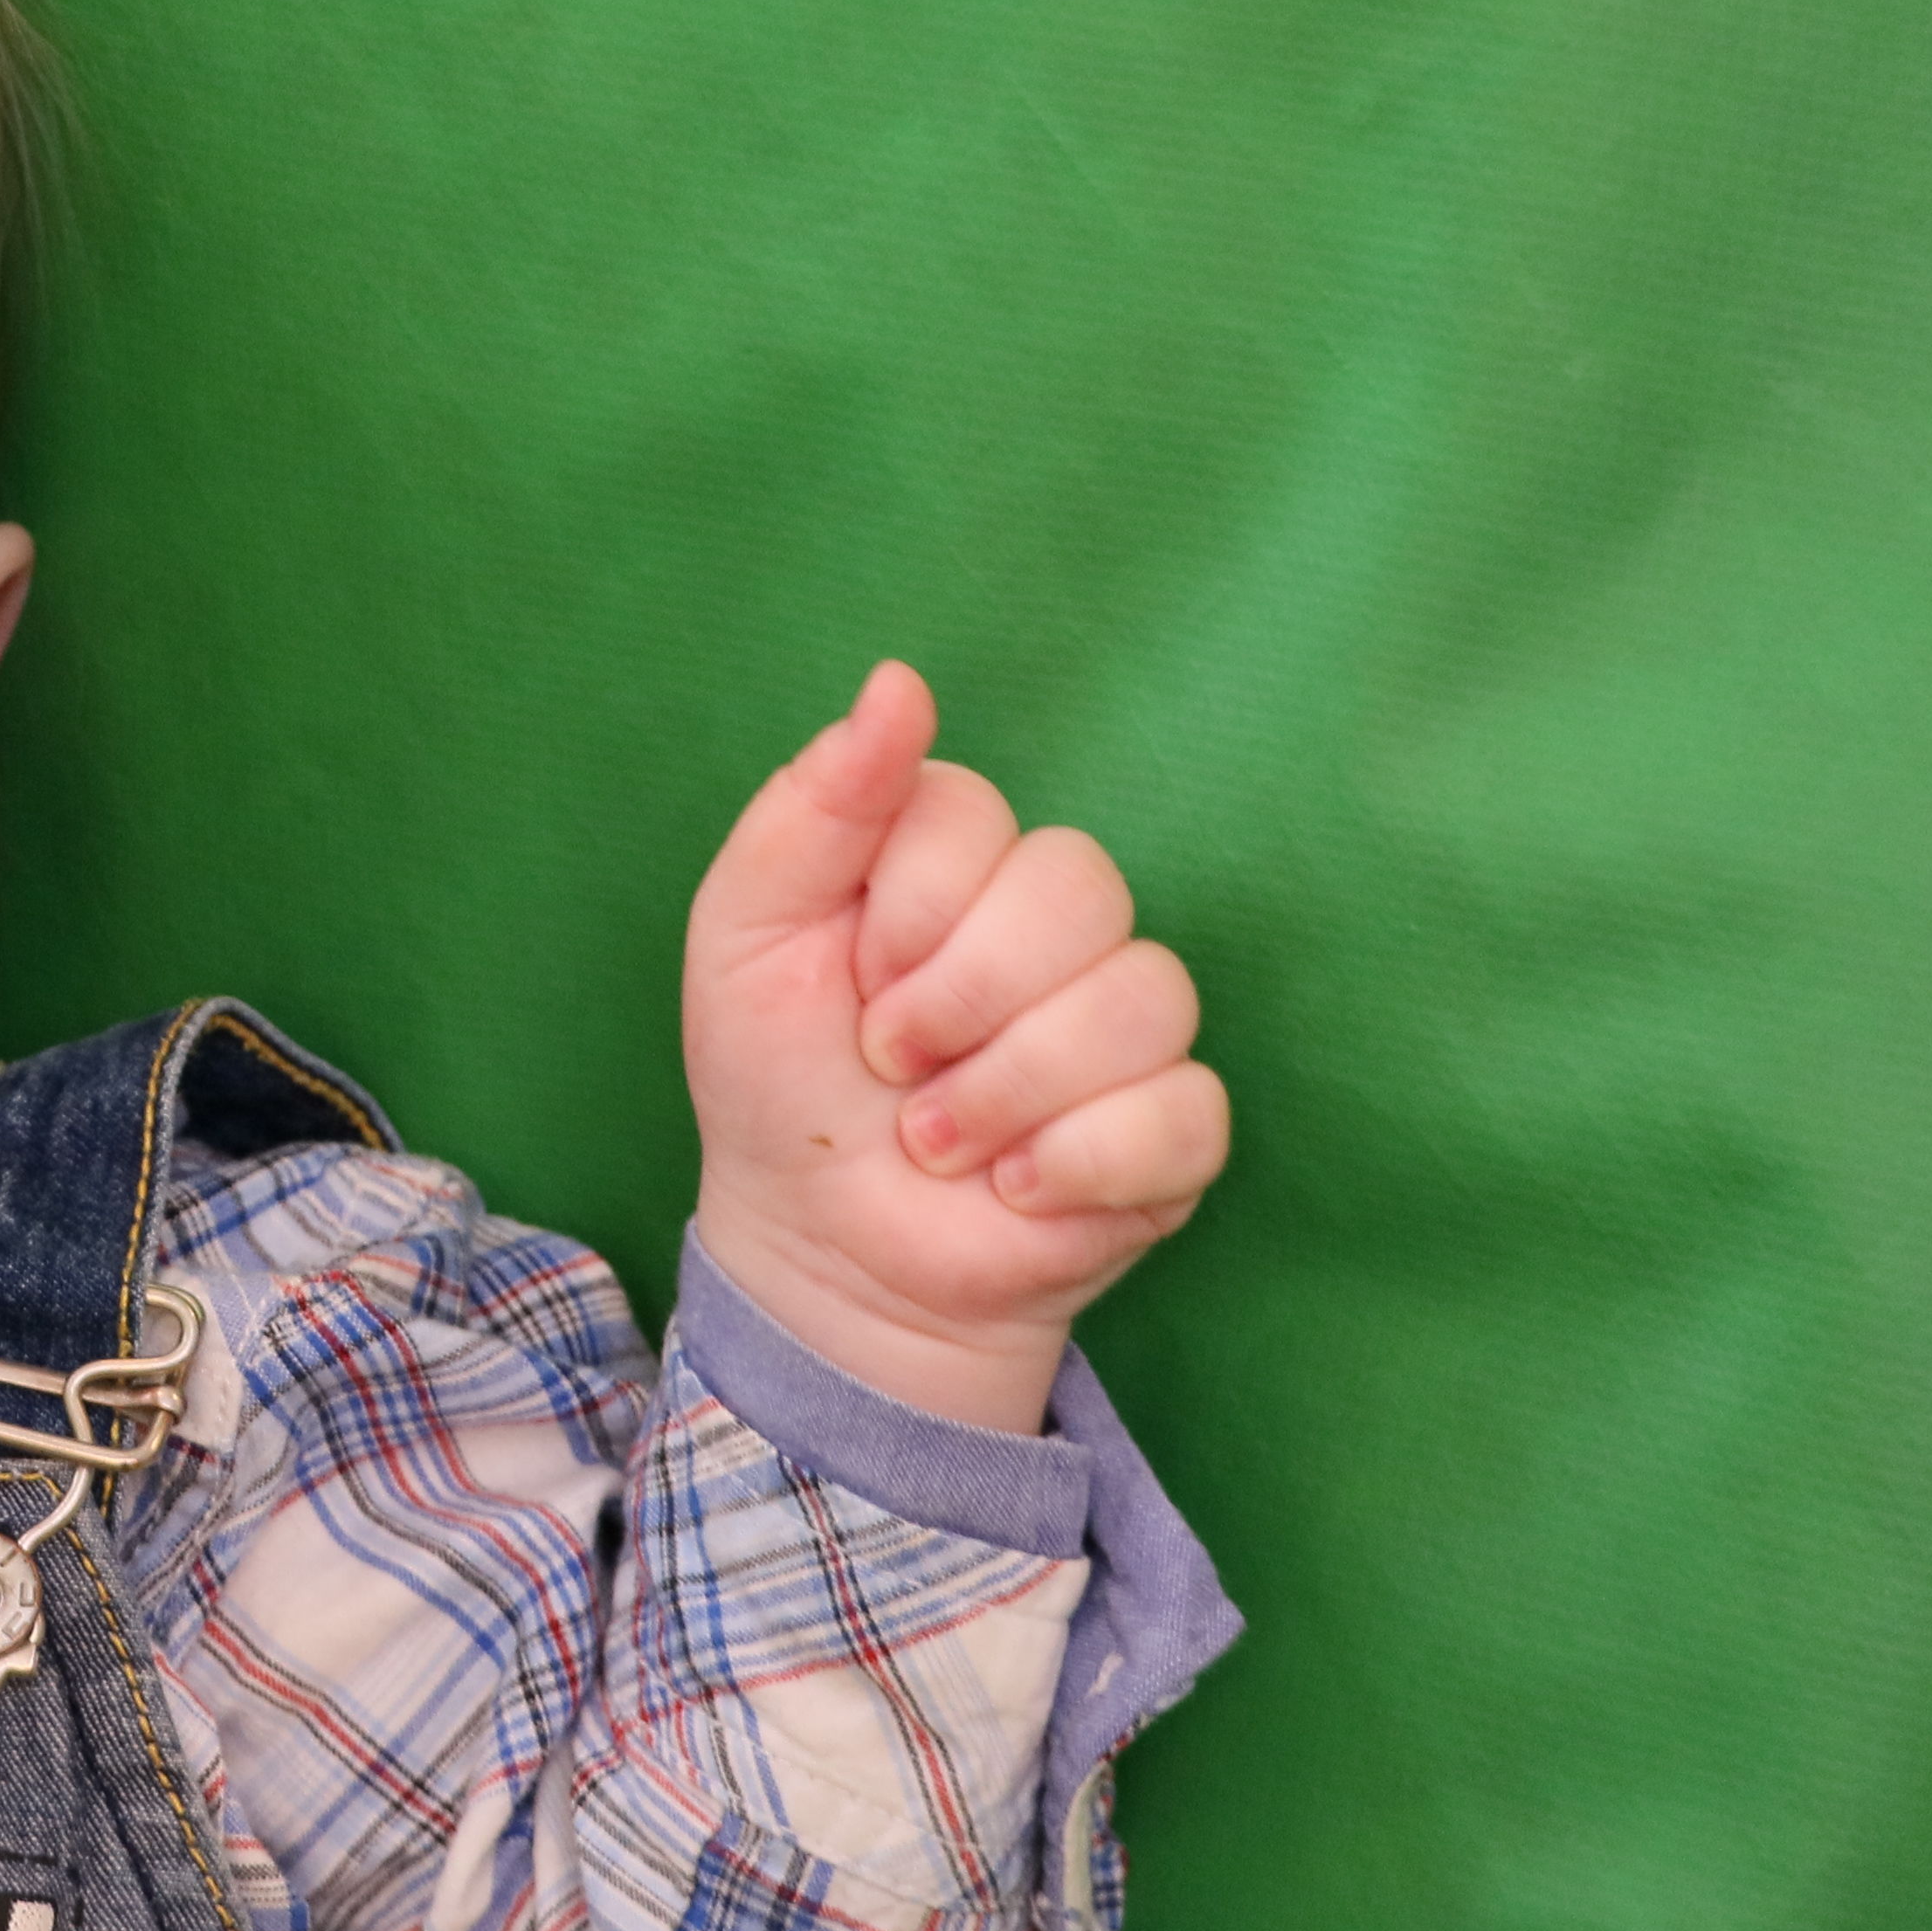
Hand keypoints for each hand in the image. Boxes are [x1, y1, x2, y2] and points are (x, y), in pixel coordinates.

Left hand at [683, 663, 1227, 1434]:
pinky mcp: (1175, 1131)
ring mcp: (1128, 1028)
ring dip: (1006, 1092)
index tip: (853, 981)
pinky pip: (1186, 1110)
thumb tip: (899, 682)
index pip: (981, 814)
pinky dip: (1078, 1162)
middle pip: (1078, 887)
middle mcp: (1058, 926)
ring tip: (937, 1140)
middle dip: (959, 998)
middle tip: (893, 1064)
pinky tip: (1015, 1188)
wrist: (819, 1248)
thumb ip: (815, 804)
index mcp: (961, 862)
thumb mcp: (745, 936)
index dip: (908, 910)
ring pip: (1142, 997)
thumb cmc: (780, 1084)